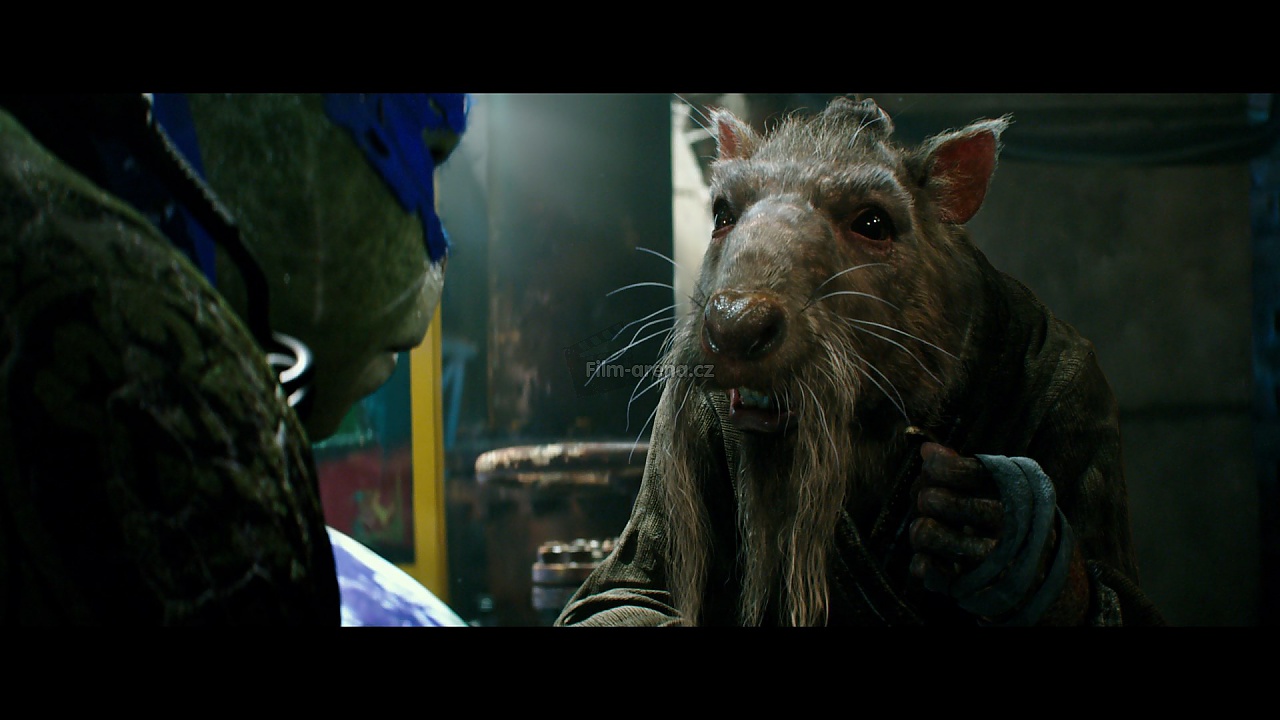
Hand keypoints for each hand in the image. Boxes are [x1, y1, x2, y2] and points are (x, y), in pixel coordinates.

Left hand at [908, 443, 1087, 624]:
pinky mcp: (975, 587)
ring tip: (931, 531)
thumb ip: (963, 467)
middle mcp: (1005, 523)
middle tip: (935, 504)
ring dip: (920, 531)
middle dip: (925, 499)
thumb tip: (927, 449)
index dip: (935, 468)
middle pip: (933, 500)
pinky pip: (925, 570)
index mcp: (1013, 491)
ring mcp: (991, 558)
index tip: (936, 470)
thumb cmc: (1017, 522)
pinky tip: (935, 560)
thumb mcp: (1002, 489)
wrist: (1049, 579)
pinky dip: (923, 564)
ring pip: (925, 533)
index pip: (953, 470)